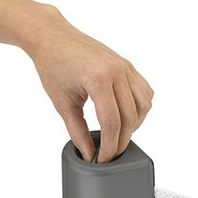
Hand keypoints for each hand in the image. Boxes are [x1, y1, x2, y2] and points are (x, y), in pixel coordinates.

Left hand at [27, 7, 153, 161]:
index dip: (110, 146)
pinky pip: (144, 92)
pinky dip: (140, 108)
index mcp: (99, 78)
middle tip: (110, 154)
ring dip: (135, 125)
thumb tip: (89, 154)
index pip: (112, 122)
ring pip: (143, 106)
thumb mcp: (62, 104)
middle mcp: (117, 71)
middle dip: (122, 140)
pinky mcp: (128, 65)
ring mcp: (125, 66)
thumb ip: (78, 132)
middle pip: (130, 117)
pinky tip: (127, 117)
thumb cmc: (53, 65)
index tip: (103, 159)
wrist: (53, 38)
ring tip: (119, 136)